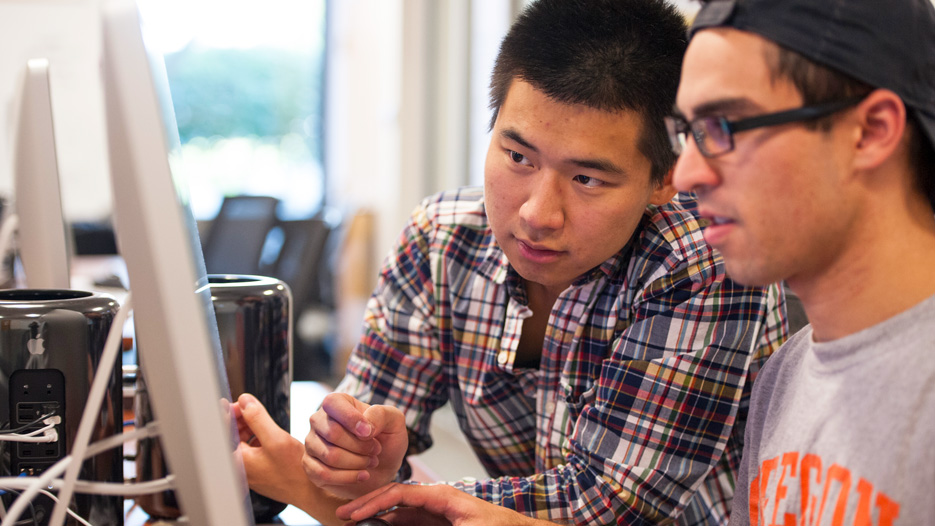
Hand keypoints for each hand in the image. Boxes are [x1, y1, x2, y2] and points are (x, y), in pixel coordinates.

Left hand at [234, 393, 316, 508]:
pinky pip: (251, 448)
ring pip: (242, 441)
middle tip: (251, 405)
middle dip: (240, 418)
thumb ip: (258, 419)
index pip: (223, 432)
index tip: (238, 401)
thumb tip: (245, 401)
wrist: (309, 492)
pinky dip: (257, 436)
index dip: (228, 413)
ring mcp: (248, 470)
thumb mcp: (276, 439)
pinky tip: (268, 431)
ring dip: (249, 426)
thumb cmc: (294, 472)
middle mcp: (239, 467)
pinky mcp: (257, 470)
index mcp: (237, 461)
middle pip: (232, 436)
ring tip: (261, 416)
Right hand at [304, 393, 408, 498]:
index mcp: (336, 402)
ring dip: (357, 462)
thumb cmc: (386, 439)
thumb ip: (381, 415)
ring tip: (370, 461)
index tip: (370, 433)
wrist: (383, 466)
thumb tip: (363, 427)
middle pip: (333, 433)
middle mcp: (319, 420)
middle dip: (360, 446)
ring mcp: (312, 443)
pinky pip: (323, 474)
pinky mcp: (310, 466)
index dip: (351, 419)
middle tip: (376, 450)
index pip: (332, 403)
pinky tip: (363, 475)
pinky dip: (348, 477)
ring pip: (330, 456)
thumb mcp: (394, 421)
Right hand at [336, 483, 557, 525]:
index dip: (374, 501)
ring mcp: (438, 514)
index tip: (353, 512)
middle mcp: (438, 501)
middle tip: (343, 515)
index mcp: (443, 496)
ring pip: (400, 514)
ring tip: (354, 523)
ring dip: (377, 518)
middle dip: (368, 506)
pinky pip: (410, 523)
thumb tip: (398, 524)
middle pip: (395, 500)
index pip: (400, 492)